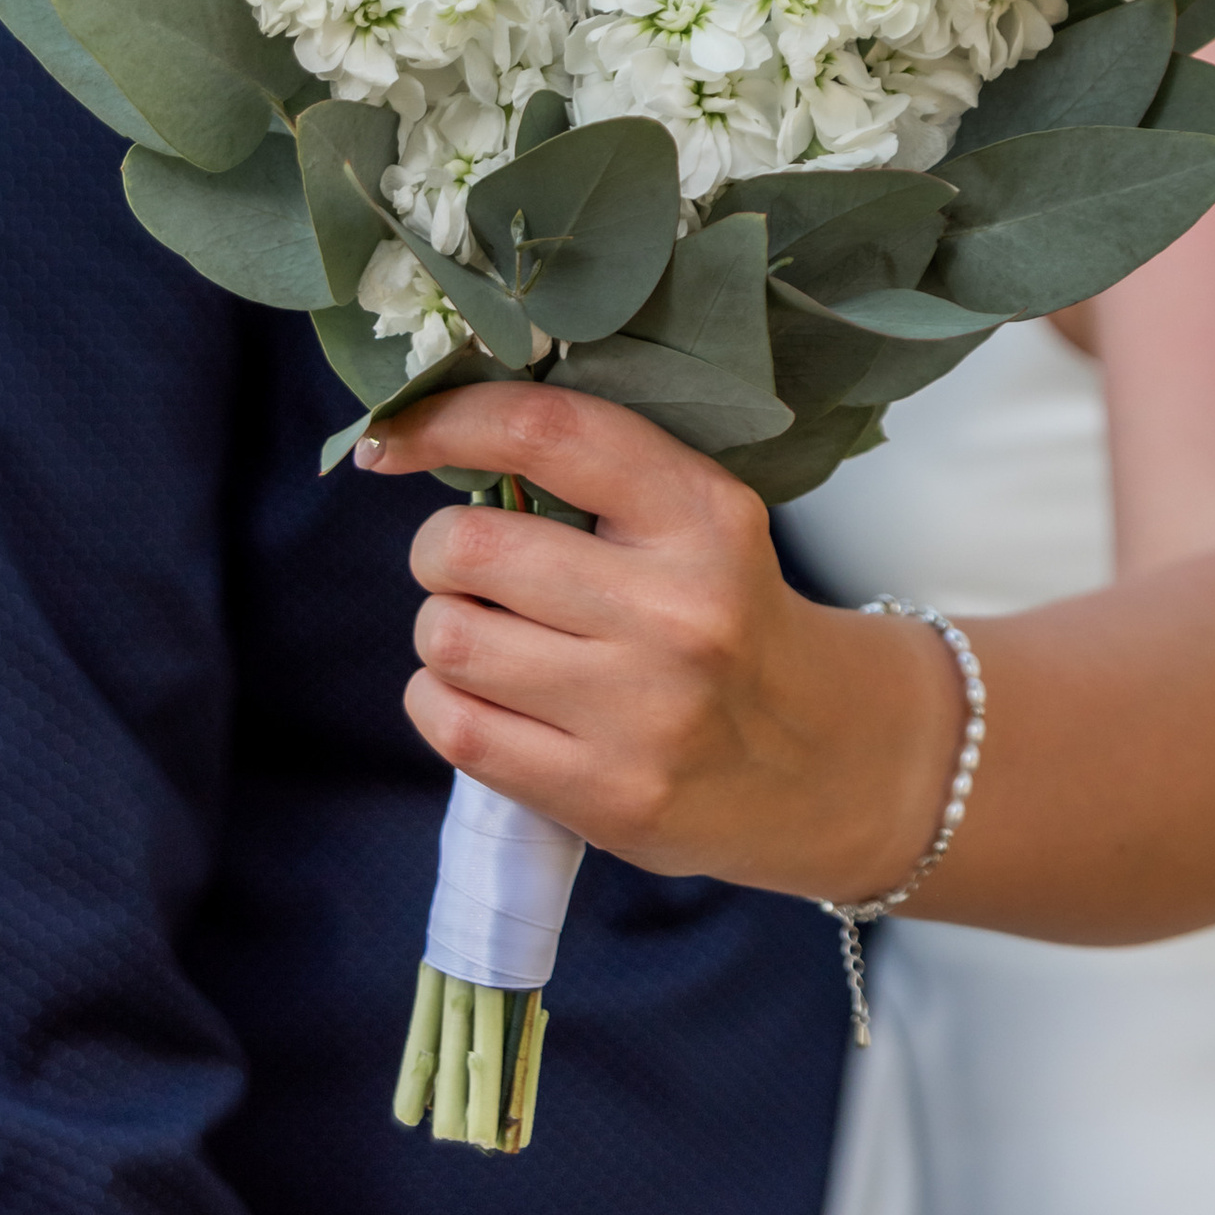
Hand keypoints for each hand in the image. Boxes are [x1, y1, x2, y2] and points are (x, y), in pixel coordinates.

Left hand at [363, 384, 956, 902]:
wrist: (820, 762)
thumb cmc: (727, 622)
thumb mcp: (698, 527)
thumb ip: (594, 484)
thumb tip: (433, 439)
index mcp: (704, 515)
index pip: (550, 432)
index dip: (448, 420)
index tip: (394, 437)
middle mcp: (680, 610)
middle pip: (472, 546)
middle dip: (442, 552)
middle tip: (467, 568)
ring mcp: (644, 711)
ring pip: (450, 638)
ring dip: (443, 631)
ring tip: (487, 637)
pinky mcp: (608, 795)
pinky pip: (455, 727)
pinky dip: (440, 702)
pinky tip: (482, 698)